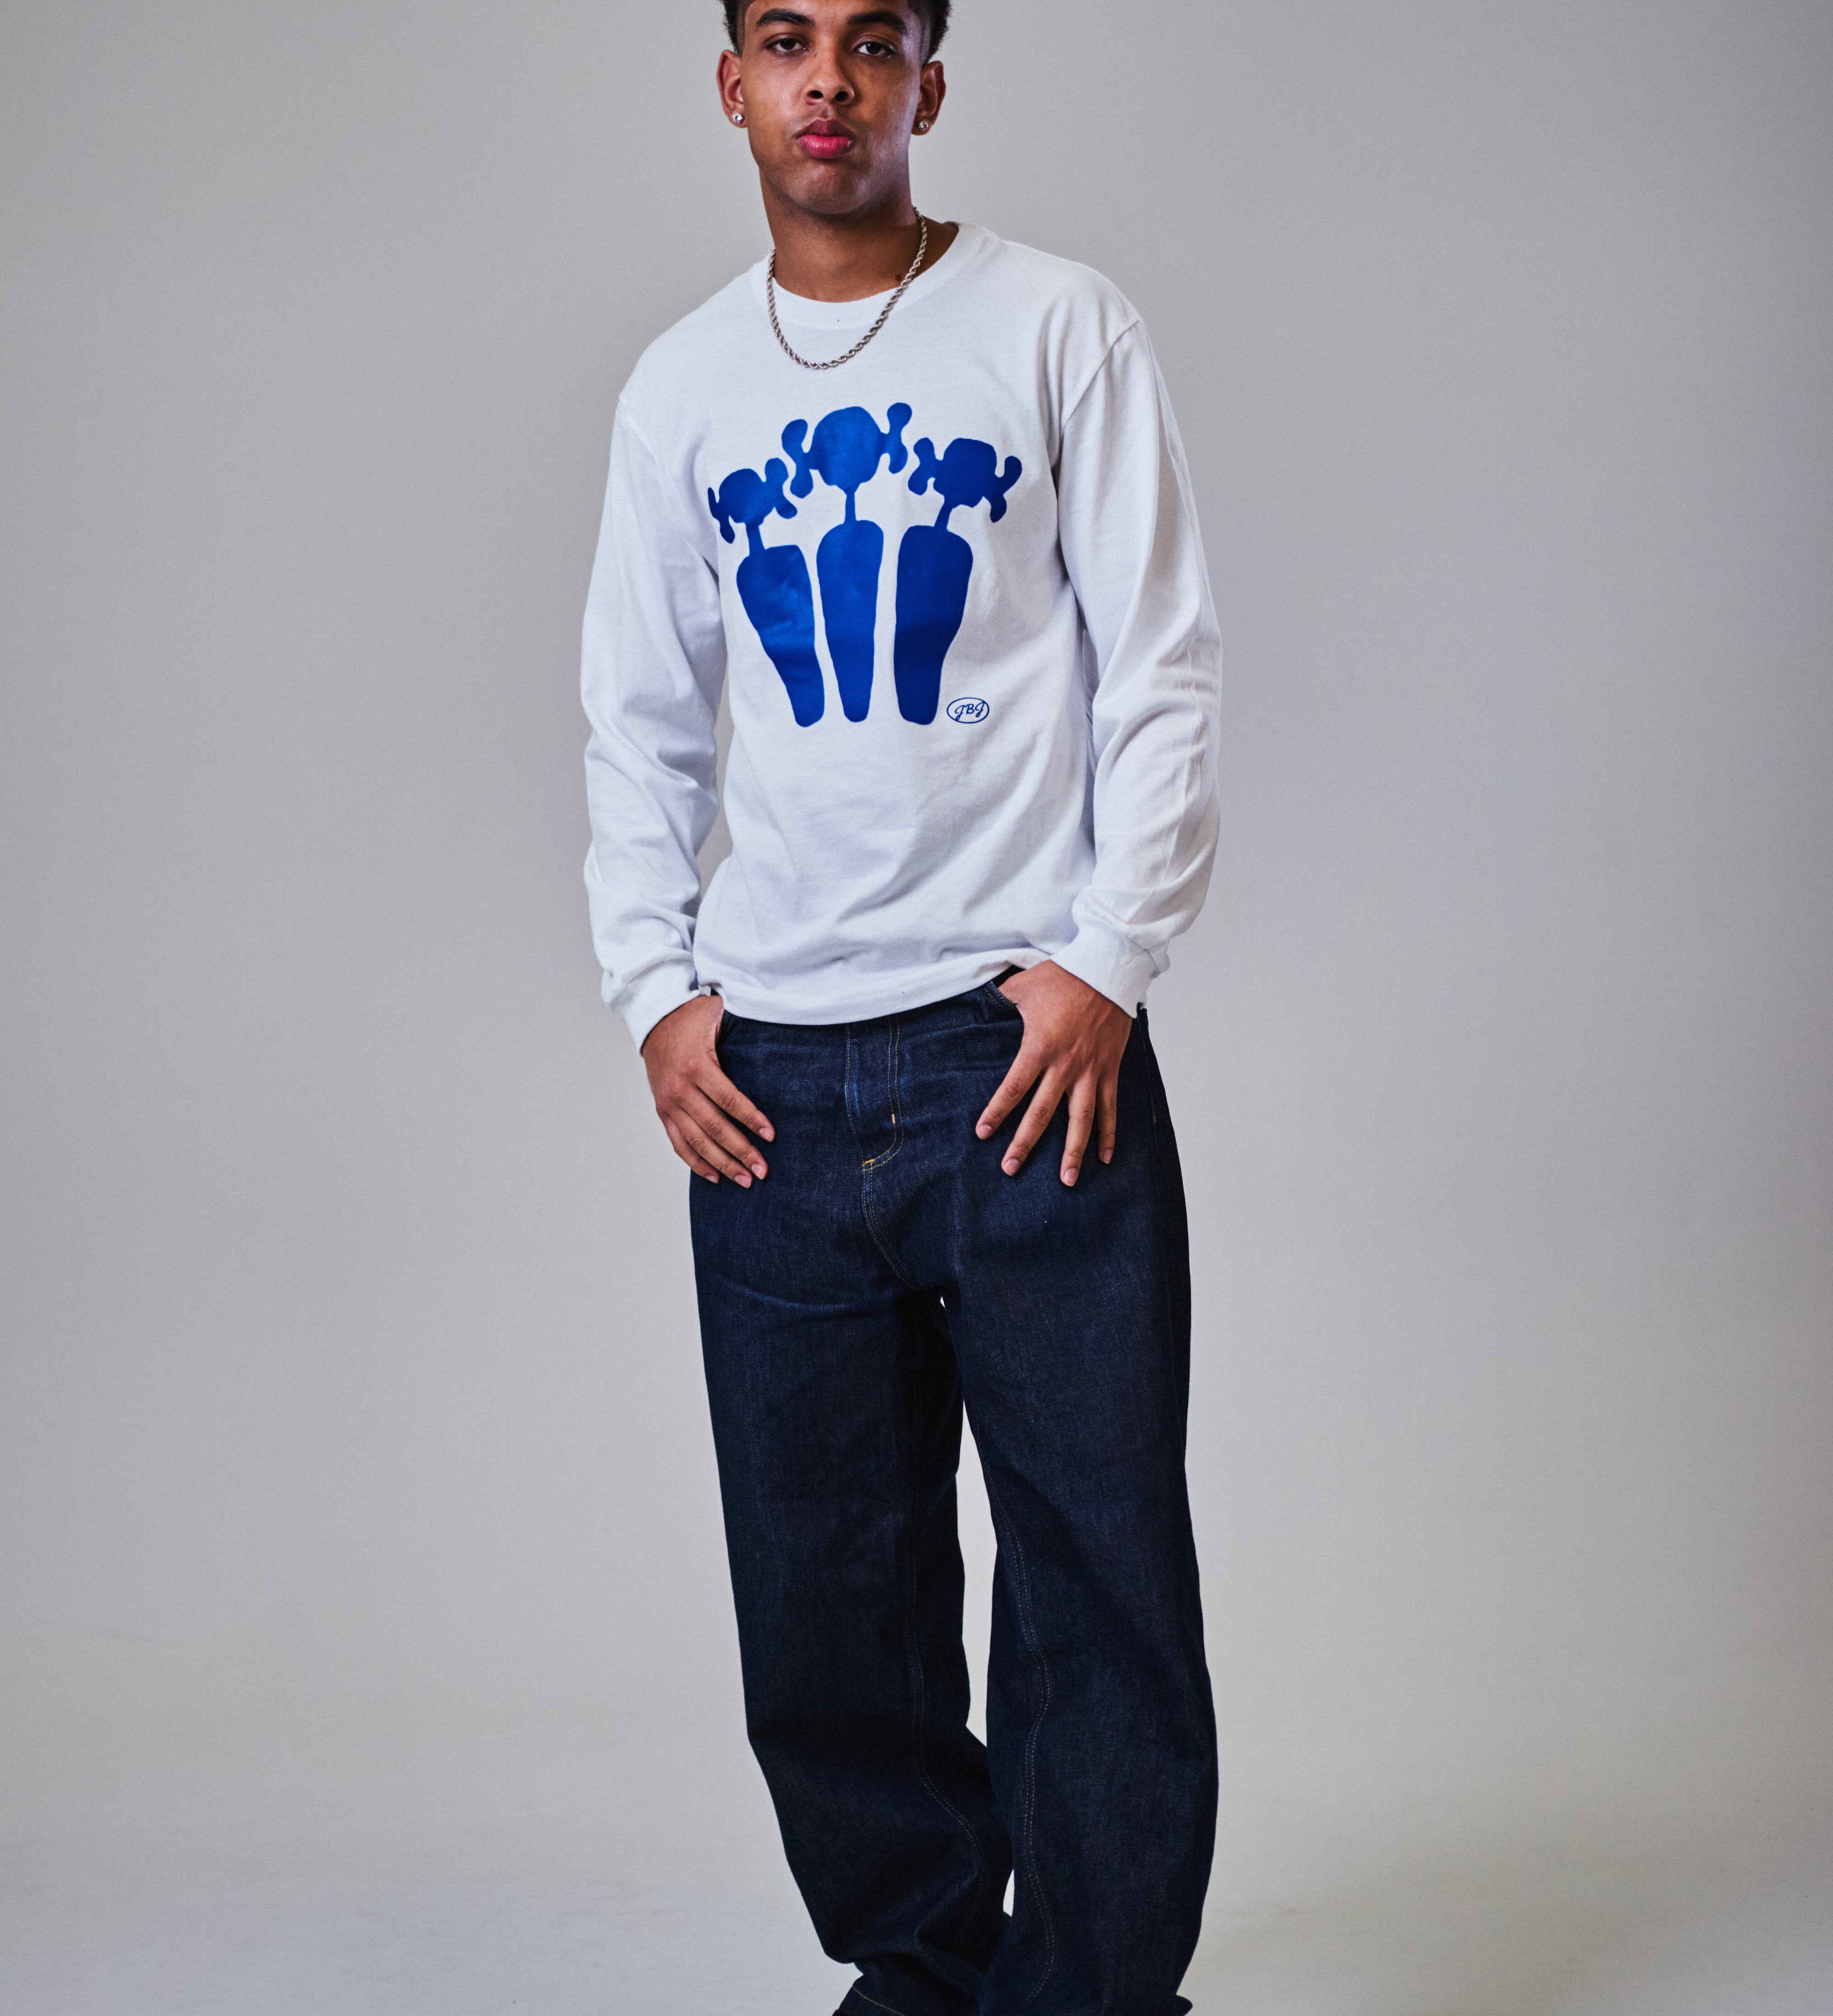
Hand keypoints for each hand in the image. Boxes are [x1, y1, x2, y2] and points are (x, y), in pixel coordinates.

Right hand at [641, 994, 772, 1186]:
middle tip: (762, 1171)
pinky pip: (679, 1143)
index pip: (729, 1100)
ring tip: (744, 1180)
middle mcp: (680, 1089)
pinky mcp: (663, 1112)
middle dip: (741, 1151)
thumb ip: (742, 1028)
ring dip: (722, 1164)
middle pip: (715, 1128)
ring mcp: (668, 1103)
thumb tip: (778, 1030)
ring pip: (697, 1142)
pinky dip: (696, 1163)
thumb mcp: (718, 1015)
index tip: (771, 1135)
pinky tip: (714, 1177)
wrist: (654, 1019)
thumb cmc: (692, 1017)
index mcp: (697, 1066)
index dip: (751, 1119)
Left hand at [975, 962, 1131, 1186]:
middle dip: (1025, 1144)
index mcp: (1039, 1047)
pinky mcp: (1110, 1069)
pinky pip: (1110, 1107)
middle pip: (1042, 1113)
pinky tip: (1104, 1158)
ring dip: (1073, 1152)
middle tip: (1010, 1169)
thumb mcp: (1022, 986)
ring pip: (1081, 1119)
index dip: (997, 1113)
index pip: (1013, 1088)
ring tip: (1066, 1181)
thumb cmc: (1064, 976)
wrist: (1108, 968)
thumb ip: (999, 1002)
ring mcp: (1091, 1070)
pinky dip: (1108, 1133)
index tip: (983, 1133)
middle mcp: (1066, 1065)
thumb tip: (975, 1006)